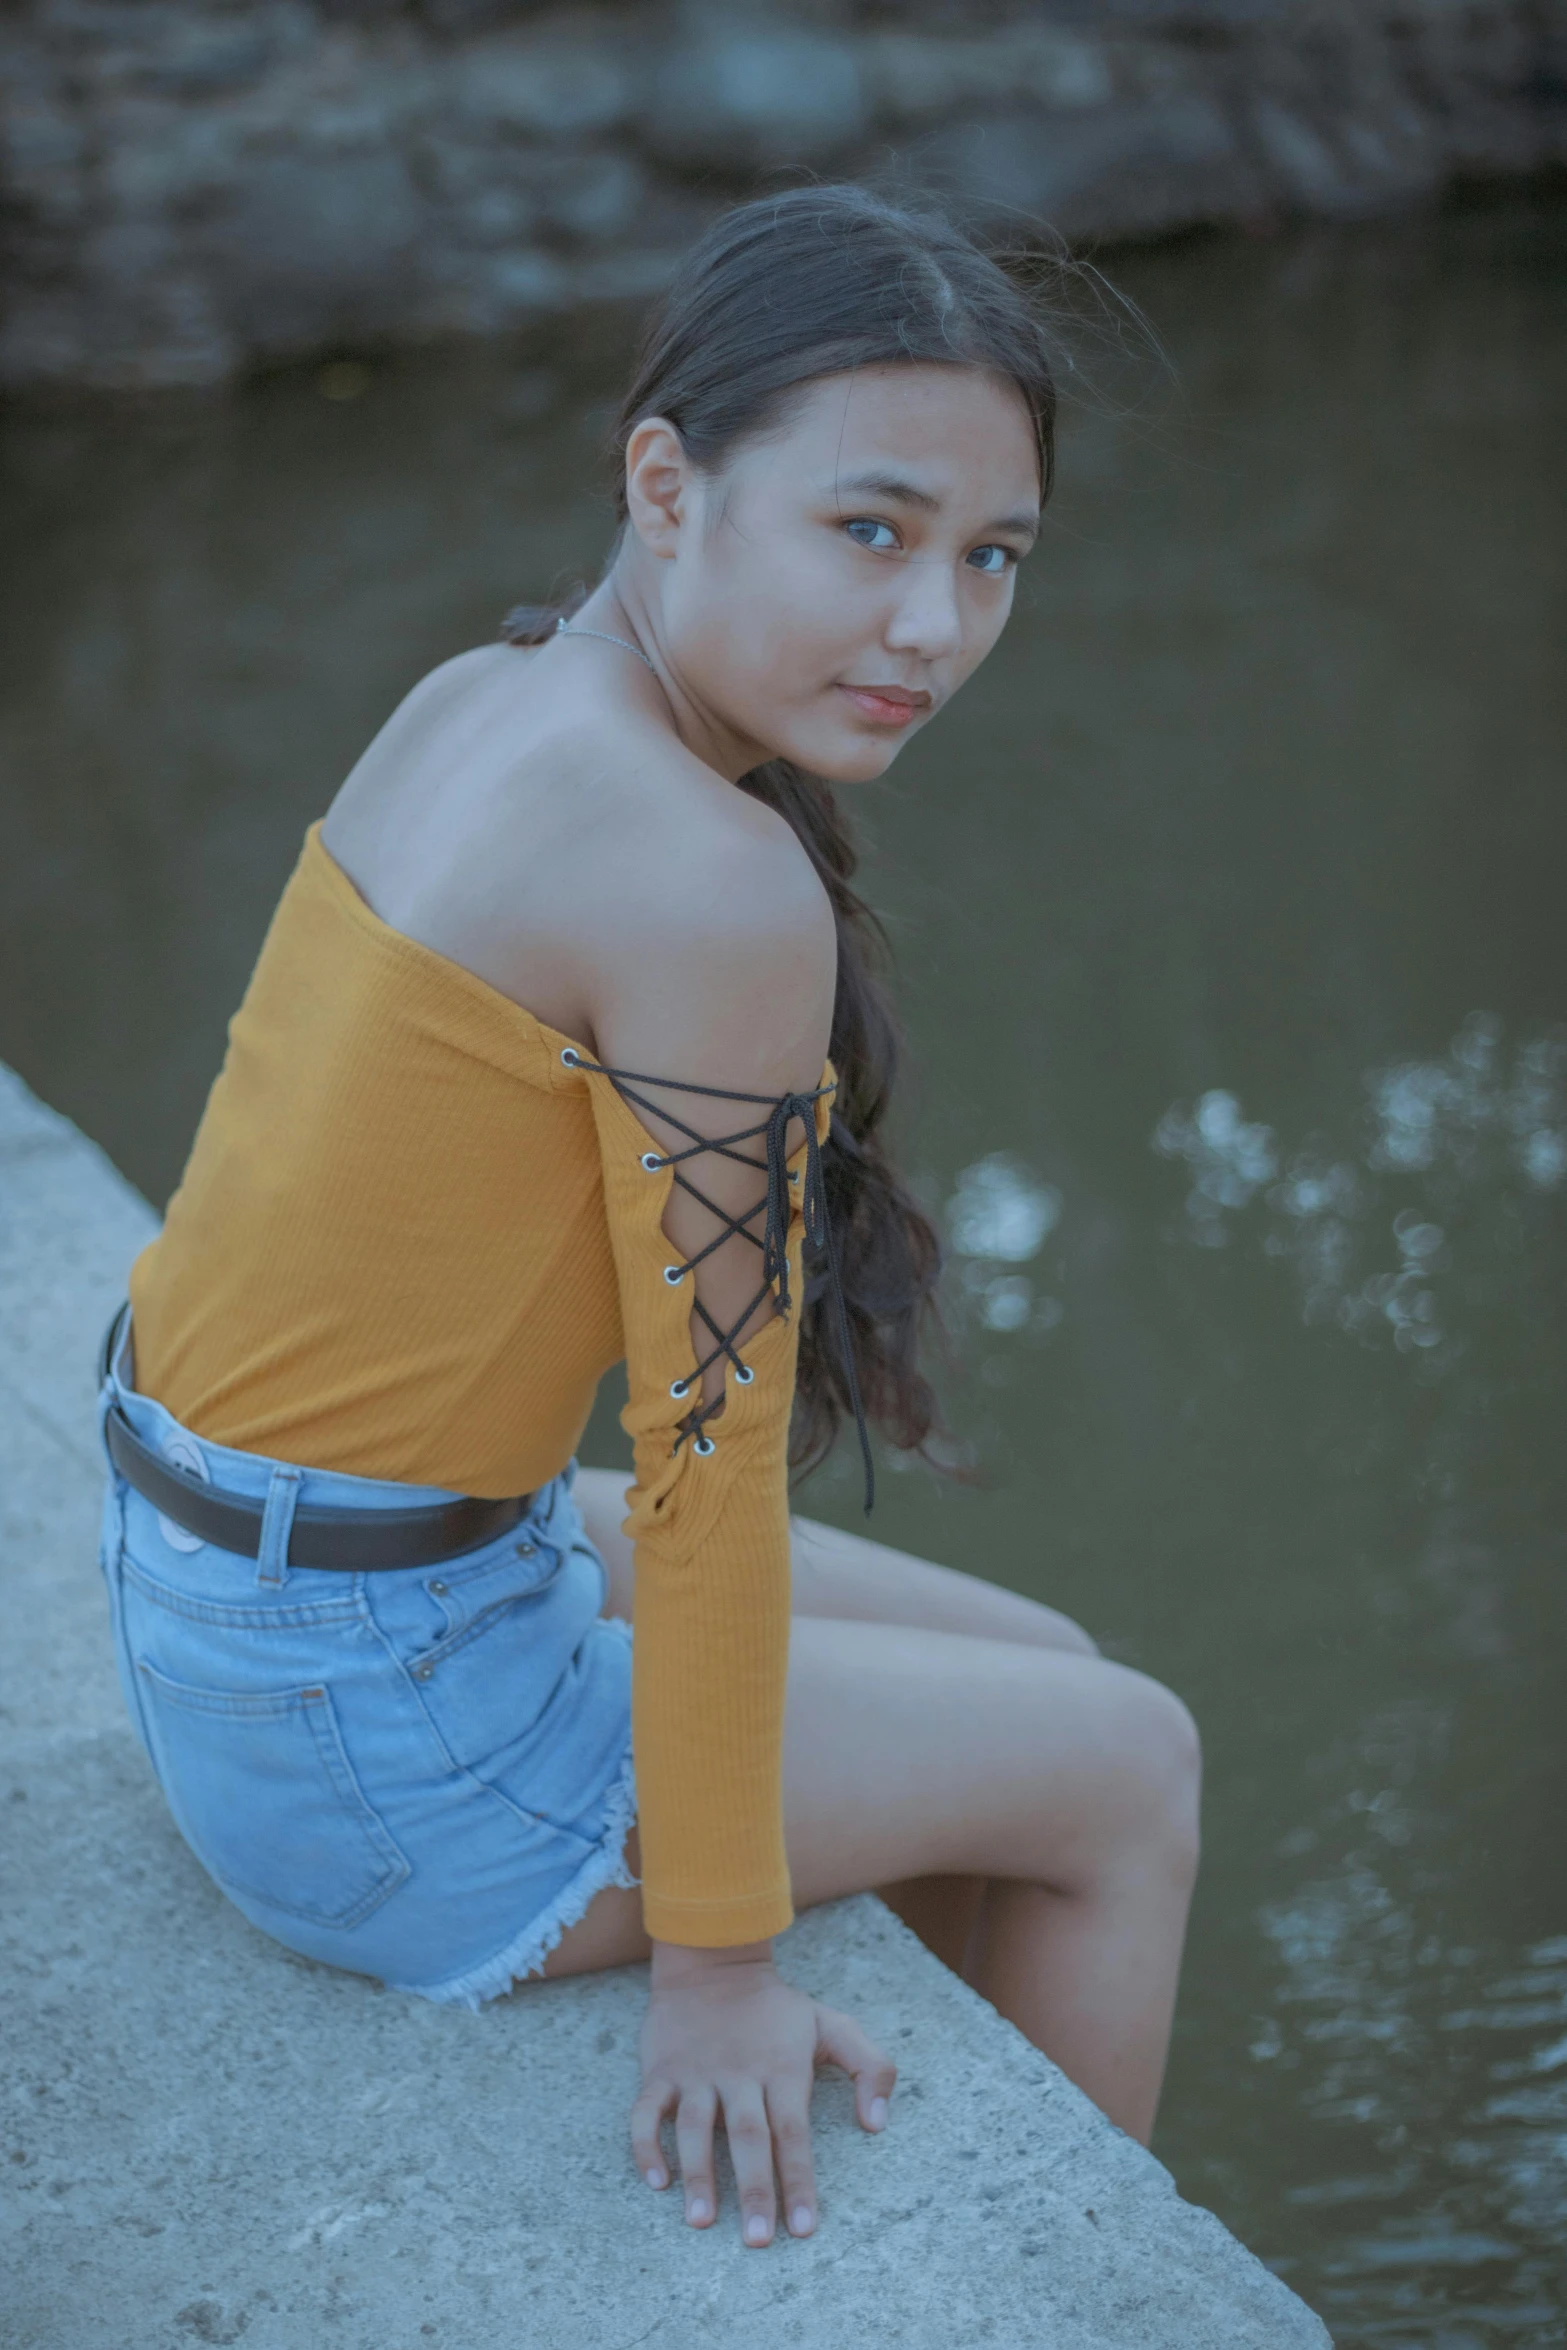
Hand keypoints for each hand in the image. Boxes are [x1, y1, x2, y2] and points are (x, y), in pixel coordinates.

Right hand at [632, 1938, 895, 2244]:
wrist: (713, 1960)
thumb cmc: (776, 2008)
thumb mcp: (831, 2024)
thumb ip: (870, 2066)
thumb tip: (877, 2124)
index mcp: (781, 2067)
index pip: (793, 2132)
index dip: (798, 2180)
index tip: (803, 2228)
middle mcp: (738, 2073)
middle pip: (748, 2137)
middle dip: (754, 2190)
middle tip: (757, 2240)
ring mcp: (696, 2072)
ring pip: (694, 2127)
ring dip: (697, 2174)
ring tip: (701, 2221)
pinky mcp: (660, 2070)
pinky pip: (646, 2112)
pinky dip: (646, 2146)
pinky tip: (657, 2181)